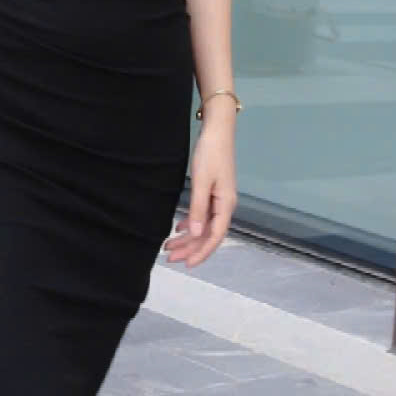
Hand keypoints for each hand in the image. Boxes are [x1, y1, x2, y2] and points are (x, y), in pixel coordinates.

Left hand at [164, 121, 235, 266]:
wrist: (217, 131)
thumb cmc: (211, 154)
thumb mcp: (202, 182)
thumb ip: (198, 209)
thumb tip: (195, 234)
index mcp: (225, 205)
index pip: (215, 236)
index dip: (202, 252)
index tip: (187, 263)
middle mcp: (224, 206)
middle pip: (208, 234)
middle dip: (189, 248)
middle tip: (169, 257)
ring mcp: (219, 199)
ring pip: (203, 226)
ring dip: (187, 237)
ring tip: (169, 246)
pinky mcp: (213, 192)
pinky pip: (202, 215)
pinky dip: (190, 223)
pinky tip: (178, 228)